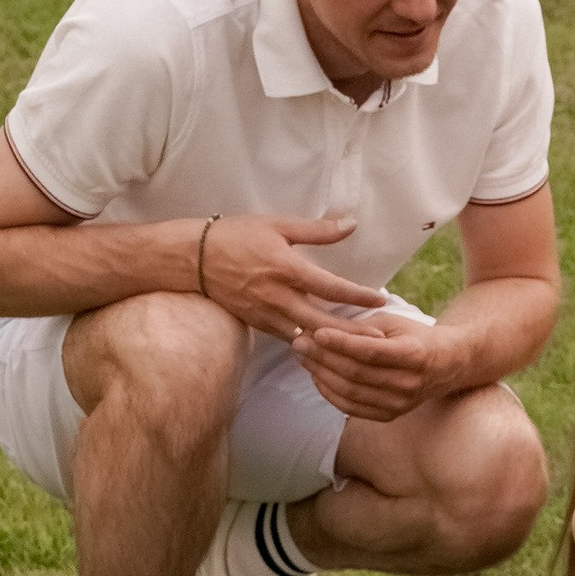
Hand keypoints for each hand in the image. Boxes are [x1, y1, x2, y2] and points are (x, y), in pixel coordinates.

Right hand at [197, 213, 381, 341]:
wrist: (193, 259)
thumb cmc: (236, 236)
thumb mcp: (277, 225)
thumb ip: (316, 230)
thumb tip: (351, 224)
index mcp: (287, 269)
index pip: (331, 287)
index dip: (358, 296)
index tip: (381, 299)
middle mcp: (279, 297)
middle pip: (323, 323)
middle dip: (352, 335)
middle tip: (380, 342)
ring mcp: (267, 315)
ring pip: (307, 338)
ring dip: (333, 346)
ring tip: (360, 351)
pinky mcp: (259, 325)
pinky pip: (290, 340)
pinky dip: (310, 346)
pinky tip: (328, 350)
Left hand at [295, 301, 444, 420]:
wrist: (445, 365)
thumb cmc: (415, 337)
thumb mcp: (394, 322)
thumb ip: (362, 327)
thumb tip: (324, 328)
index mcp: (413, 354)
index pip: (371, 351)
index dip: (341, 343)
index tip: (317, 332)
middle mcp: (408, 382)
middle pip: (356, 373)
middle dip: (323, 357)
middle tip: (299, 342)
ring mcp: (399, 403)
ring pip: (350, 392)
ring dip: (321, 374)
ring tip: (303, 357)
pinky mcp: (389, 415)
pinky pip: (352, 408)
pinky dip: (330, 393)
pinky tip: (317, 376)